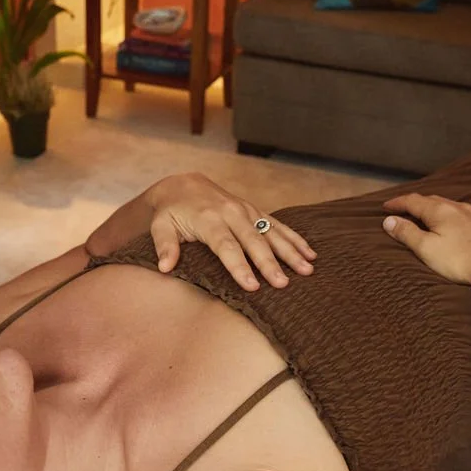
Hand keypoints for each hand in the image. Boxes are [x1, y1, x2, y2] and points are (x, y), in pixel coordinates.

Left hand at [147, 172, 316, 290]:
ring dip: (290, 252)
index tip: (252, 286)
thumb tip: (165, 268)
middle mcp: (231, 213)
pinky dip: (295, 239)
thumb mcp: (160, 226)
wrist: (183, 185)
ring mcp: (246, 211)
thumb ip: (164, 246)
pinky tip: (310, 254)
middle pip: (254, 241)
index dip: (239, 266)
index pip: (226, 246)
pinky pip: (277, 225)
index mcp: (209, 219)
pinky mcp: (255, 211)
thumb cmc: (171, 212)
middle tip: (283, 284)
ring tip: (306, 270)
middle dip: (269, 263)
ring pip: (271, 233)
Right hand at [381, 192, 470, 287]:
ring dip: (438, 209)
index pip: (413, 201)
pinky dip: (457, 217)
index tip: (385, 207)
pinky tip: (459, 224)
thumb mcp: (427, 248)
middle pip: (433, 200)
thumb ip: (407, 233)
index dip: (397, 203)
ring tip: (429, 215)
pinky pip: (469, 215)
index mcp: (440, 210)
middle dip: (416, 204)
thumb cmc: (461, 260)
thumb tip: (389, 221)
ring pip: (453, 206)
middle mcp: (459, 207)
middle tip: (404, 209)